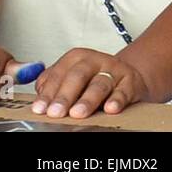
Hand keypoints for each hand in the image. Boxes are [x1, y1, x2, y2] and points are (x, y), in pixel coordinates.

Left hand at [30, 47, 150, 117]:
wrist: (129, 76)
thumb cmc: (95, 78)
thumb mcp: (73, 76)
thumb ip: (54, 83)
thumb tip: (40, 96)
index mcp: (75, 57)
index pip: (57, 75)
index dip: (47, 93)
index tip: (40, 108)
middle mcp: (94, 60)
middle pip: (76, 77)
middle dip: (64, 96)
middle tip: (55, 112)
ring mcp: (114, 70)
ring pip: (99, 84)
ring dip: (87, 100)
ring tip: (77, 113)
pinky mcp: (131, 82)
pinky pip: (123, 91)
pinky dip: (117, 100)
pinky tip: (109, 109)